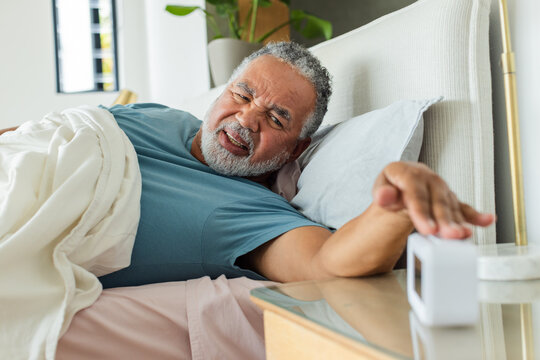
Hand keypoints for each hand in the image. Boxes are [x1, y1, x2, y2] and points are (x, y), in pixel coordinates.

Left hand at [372, 162, 494, 238]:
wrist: (401, 182)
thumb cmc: (391, 186)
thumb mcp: (380, 187)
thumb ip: (381, 192)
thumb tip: (384, 196)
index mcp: (407, 172)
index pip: (415, 192)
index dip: (422, 211)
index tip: (427, 228)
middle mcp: (427, 178)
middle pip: (436, 200)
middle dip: (444, 219)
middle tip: (448, 235)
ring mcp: (440, 188)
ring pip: (450, 206)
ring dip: (457, 222)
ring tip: (461, 236)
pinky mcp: (449, 198)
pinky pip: (463, 207)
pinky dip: (475, 215)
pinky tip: (487, 220)